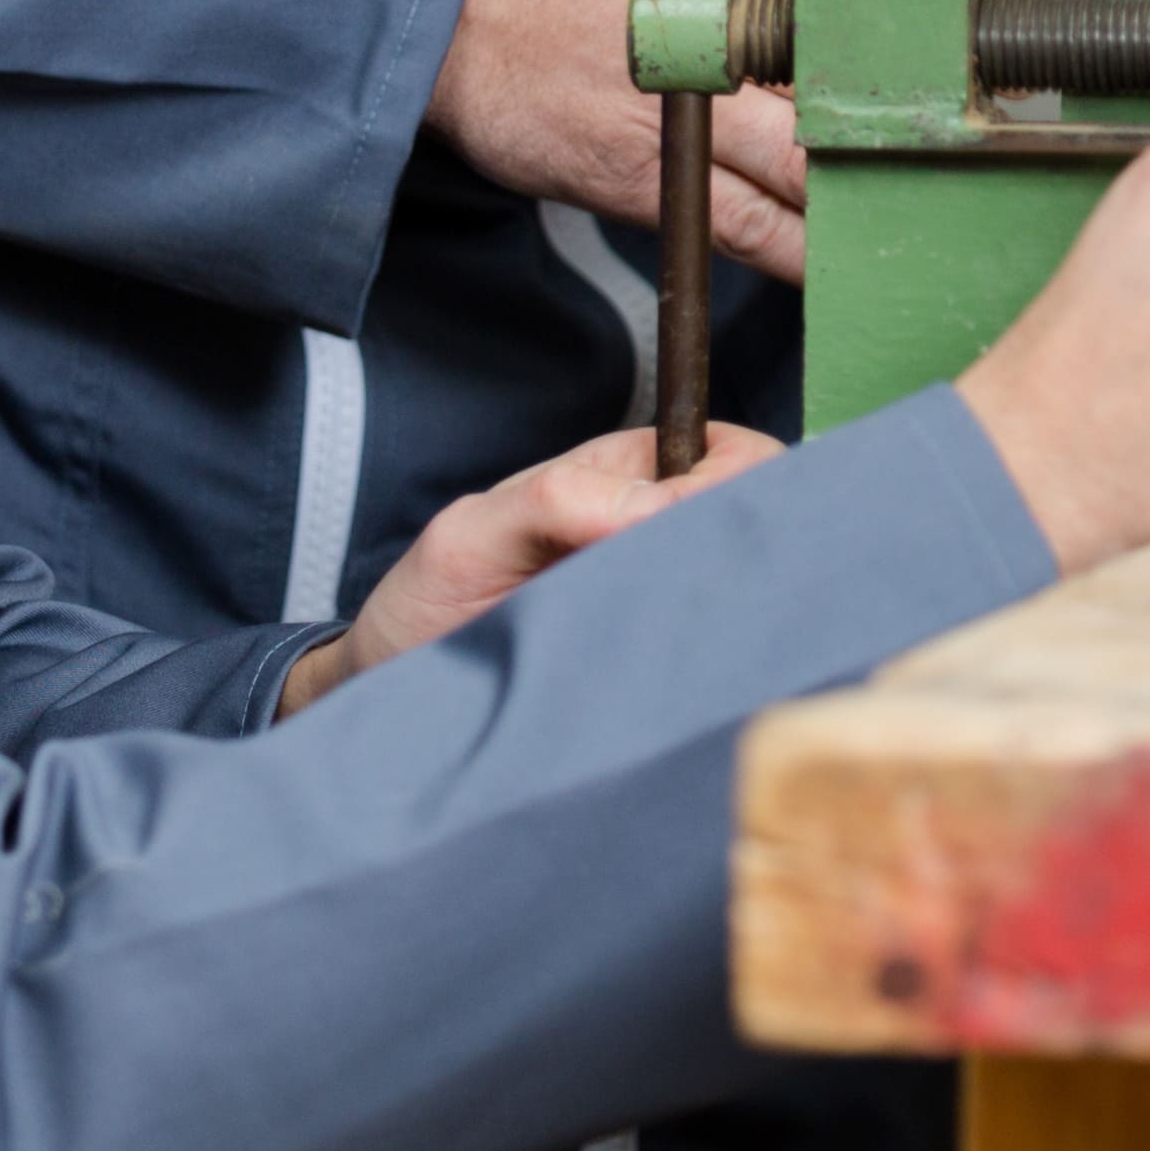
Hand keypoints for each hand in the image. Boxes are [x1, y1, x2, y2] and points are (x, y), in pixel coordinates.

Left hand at [281, 421, 782, 710]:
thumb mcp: (473, 532)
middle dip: (753, 546)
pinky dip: (712, 660)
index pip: (734, 456)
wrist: (392, 694)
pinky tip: (687, 675)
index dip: (742, 482)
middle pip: (757, 521)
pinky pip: (713, 657)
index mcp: (628, 478)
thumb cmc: (427, 603)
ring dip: (730, 607)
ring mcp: (662, 600)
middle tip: (708, 590)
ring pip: (745, 590)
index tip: (703, 528)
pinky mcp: (659, 667)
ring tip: (693, 635)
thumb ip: (560, 499)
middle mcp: (658, 534)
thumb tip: (664, 505)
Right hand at [432, 0, 959, 281]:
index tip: (992, 27)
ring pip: (818, 170)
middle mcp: (719, 18)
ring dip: (882, 184)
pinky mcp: (647, 180)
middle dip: (934, 108)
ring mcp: (681, 109)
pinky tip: (859, 241)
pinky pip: (755, 234)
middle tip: (991, 125)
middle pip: (867, 82)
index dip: (954, 3)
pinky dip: (814, 246)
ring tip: (938, 188)